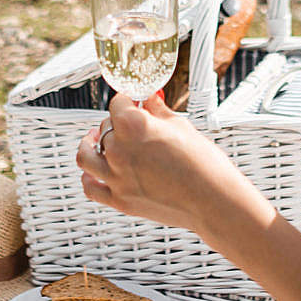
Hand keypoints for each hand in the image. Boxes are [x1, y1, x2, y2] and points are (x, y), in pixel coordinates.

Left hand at [75, 92, 271, 236]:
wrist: (214, 201)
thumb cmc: (204, 164)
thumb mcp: (181, 126)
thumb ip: (158, 111)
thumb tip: (149, 99)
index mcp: (134, 125)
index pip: (118, 103)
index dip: (126, 100)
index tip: (131, 102)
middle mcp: (119, 150)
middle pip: (105, 128)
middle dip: (117, 123)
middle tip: (131, 126)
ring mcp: (116, 177)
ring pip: (86, 156)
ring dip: (90, 145)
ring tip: (94, 140)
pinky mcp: (119, 200)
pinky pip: (91, 188)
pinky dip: (88, 178)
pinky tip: (93, 172)